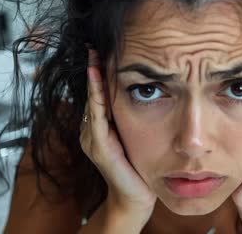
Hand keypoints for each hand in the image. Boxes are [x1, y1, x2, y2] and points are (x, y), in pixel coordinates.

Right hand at [79, 50, 156, 217]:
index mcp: (101, 127)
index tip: (102, 49)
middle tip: (96, 45)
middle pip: (93, 93)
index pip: (99, 93)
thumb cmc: (139, 166)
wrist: (136, 197)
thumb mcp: (138, 135)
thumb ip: (132, 116)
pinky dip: (97, 97)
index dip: (99, 72)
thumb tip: (149, 90)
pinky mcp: (99, 147)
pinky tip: (98, 81)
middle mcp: (92, 130)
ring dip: (94, 78)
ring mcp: (93, 139)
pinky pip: (97, 118)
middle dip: (94, 69)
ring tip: (95, 56)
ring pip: (93, 102)